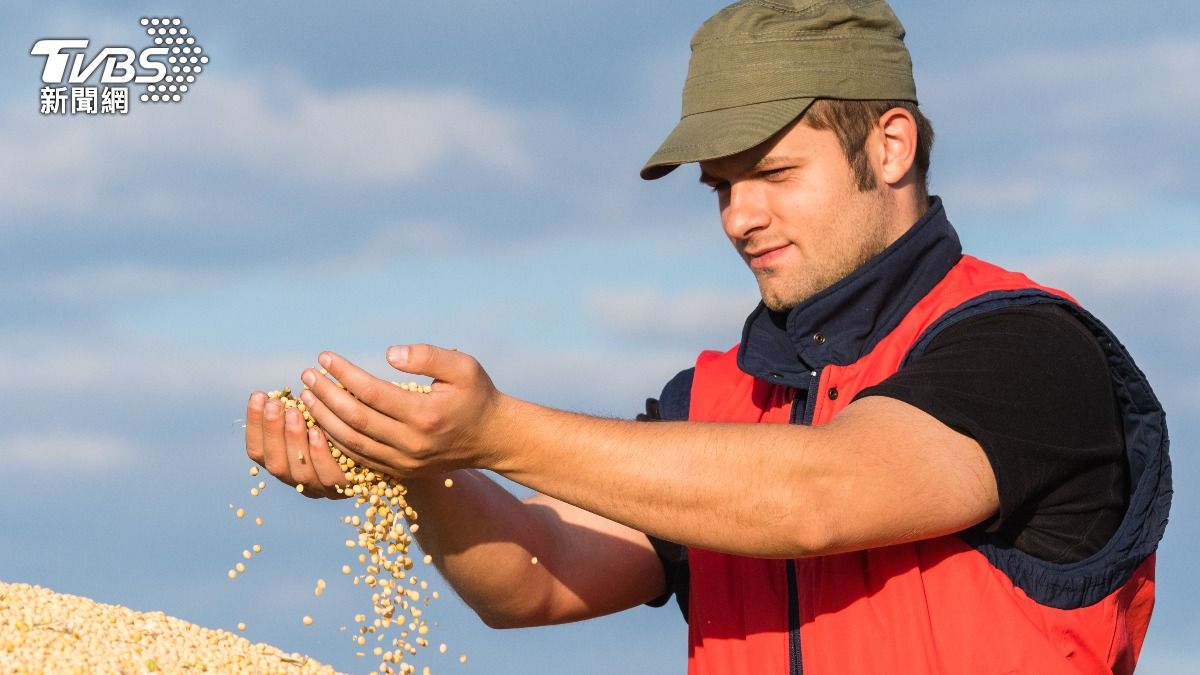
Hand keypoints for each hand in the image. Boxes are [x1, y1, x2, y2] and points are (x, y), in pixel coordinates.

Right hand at [244, 391, 349, 497]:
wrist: (381, 449)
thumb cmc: (343, 426)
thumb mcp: (315, 419)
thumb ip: (297, 412)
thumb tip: (277, 394)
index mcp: (285, 463)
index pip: (259, 451)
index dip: (255, 425)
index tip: (258, 396)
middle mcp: (299, 480)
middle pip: (276, 464)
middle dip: (272, 432)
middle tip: (275, 404)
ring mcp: (322, 488)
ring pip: (300, 471)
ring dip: (293, 440)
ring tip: (294, 412)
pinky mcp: (346, 488)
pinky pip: (329, 475)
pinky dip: (319, 454)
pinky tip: (317, 431)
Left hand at [296, 344, 504, 478]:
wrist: (493, 439)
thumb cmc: (477, 395)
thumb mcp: (463, 367)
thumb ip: (427, 355)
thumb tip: (389, 353)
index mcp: (424, 415)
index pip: (370, 392)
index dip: (343, 374)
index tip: (324, 357)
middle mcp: (411, 443)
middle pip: (354, 420)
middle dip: (325, 396)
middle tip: (307, 376)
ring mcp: (404, 462)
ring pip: (351, 443)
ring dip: (324, 419)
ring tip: (307, 397)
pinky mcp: (400, 472)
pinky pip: (359, 459)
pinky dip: (336, 440)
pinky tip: (323, 421)